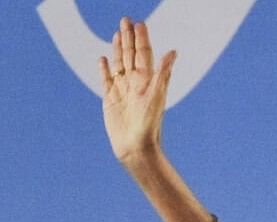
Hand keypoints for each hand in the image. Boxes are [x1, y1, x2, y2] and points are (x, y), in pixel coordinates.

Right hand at [99, 18, 176, 165]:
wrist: (135, 146)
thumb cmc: (149, 124)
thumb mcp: (157, 96)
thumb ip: (163, 73)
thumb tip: (173, 52)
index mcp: (147, 80)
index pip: (143, 54)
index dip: (141, 39)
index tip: (138, 23)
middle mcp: (134, 83)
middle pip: (130, 55)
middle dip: (128, 38)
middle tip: (125, 20)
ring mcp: (122, 90)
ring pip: (119, 64)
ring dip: (118, 49)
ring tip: (117, 34)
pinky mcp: (110, 99)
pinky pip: (106, 80)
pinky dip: (104, 69)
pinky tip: (103, 59)